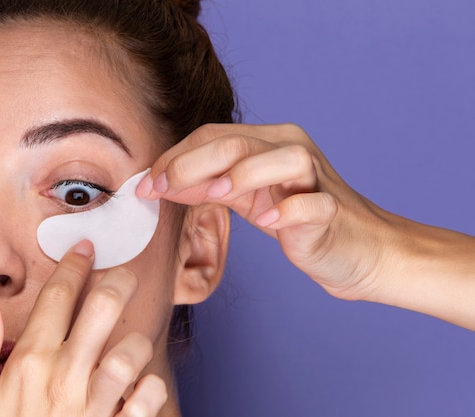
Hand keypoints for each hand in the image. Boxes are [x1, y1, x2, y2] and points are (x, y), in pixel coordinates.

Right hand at [0, 240, 166, 416]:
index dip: (74, 264)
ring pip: (132, 349)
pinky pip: (149, 396)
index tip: (86, 247)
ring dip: (136, 339)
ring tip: (129, 339)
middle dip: (118, 281)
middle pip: (103, 308)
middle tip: (124, 274)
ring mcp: (95, 407)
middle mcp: (66, 378)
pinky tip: (141, 385)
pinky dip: (152, 385)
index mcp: (30, 364)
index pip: (58, 296)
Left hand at [137, 123, 394, 300]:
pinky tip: (268, 222)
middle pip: (239, 142)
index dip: (174, 158)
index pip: (213, 137)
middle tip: (159, 187)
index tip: (143, 184)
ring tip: (214, 194)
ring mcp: (316, 179)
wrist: (357, 250)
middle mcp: (291, 150)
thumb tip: (157, 182)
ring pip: (284, 158)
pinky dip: (289, 210)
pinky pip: (312, 204)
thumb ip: (207, 186)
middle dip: (191, 164)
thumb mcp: (245, 198)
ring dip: (245, 174)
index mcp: (267, 142)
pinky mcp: (332, 211)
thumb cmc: (298, 220)